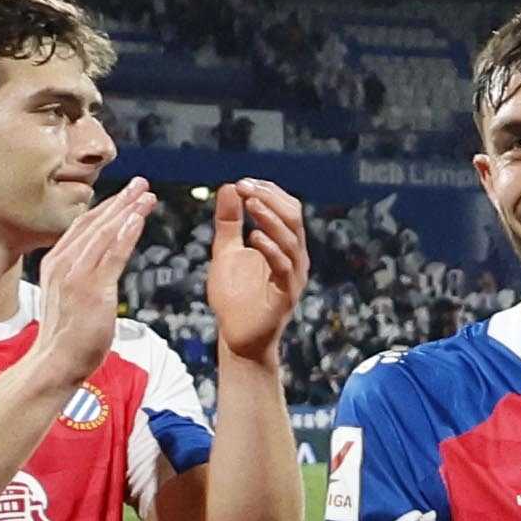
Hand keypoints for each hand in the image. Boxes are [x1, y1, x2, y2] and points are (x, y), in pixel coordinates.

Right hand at [36, 180, 159, 339]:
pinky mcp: (91, 289)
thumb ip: (81, 274)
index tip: (126, 194)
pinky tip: (137, 219)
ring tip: (146, 196)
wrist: (55, 362)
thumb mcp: (69, 295)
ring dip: (127, 211)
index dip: (106, 207)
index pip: (83, 226)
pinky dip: (125, 235)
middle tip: (142, 184)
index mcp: (56, 262)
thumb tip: (98, 263)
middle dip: (120, 201)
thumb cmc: (67, 335)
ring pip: (104, 234)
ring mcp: (75, 275)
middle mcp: (62, 263)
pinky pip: (111, 255)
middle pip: (95, 223)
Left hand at [204, 179, 306, 366]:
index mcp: (284, 244)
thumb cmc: (235, 297)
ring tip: (249, 205)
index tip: (241, 183)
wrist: (238, 337)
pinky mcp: (286, 295)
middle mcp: (295, 257)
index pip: (287, 207)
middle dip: (269, 198)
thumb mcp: (226, 251)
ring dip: (270, 219)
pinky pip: (284, 268)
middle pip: (293, 217)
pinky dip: (270, 250)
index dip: (267, 191)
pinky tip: (253, 238)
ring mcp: (293, 276)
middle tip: (245, 187)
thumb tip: (228, 187)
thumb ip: (229, 222)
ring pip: (291, 239)